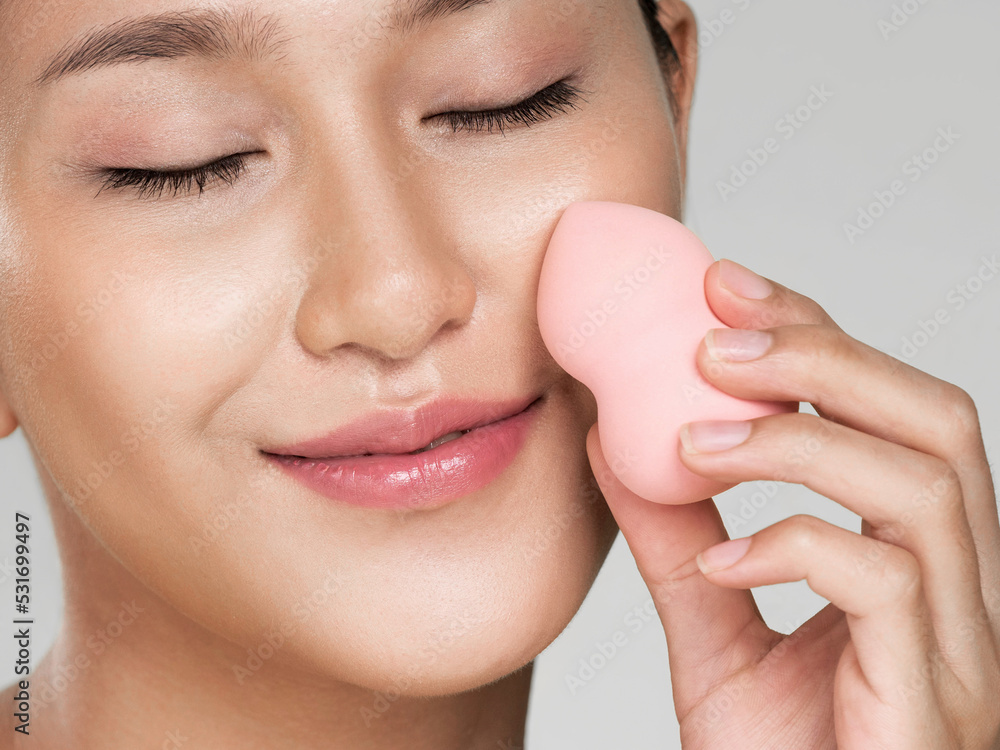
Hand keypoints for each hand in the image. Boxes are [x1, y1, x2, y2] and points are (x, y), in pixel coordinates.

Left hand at [585, 258, 999, 748]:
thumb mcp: (713, 631)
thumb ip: (676, 538)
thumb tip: (616, 440)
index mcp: (916, 559)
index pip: (892, 411)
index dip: (819, 334)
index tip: (724, 288)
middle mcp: (960, 591)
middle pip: (940, 420)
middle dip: (828, 355)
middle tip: (715, 335)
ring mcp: (962, 648)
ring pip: (924, 485)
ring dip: (800, 439)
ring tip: (695, 441)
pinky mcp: (935, 702)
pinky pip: (888, 583)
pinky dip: (795, 544)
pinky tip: (722, 560)